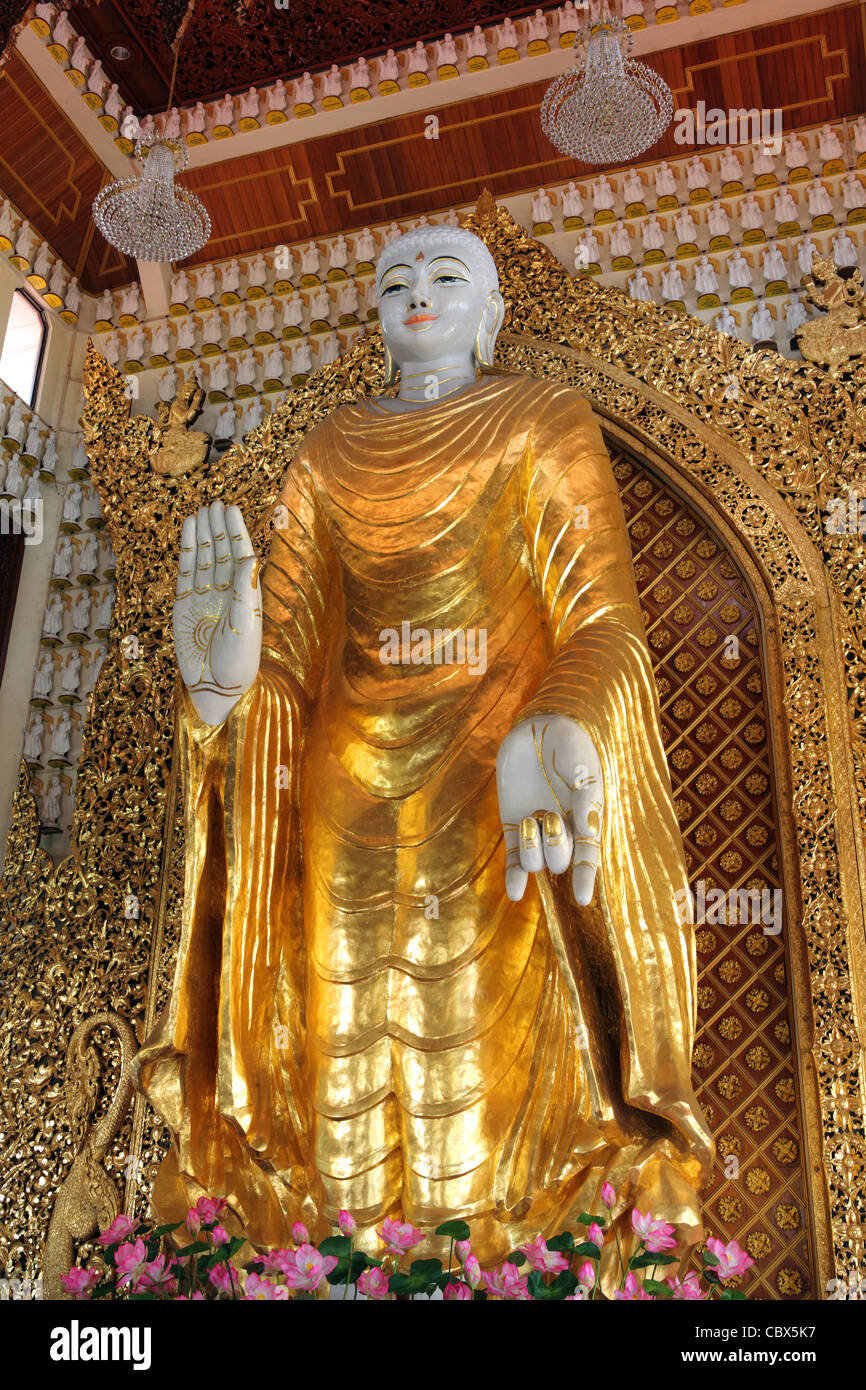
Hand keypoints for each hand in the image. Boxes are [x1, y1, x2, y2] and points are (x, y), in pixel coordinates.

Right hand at [173, 500, 261, 725]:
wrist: (215, 689)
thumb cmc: (238, 664)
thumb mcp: (245, 627)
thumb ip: (245, 592)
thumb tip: (250, 558)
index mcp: (246, 595)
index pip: (240, 555)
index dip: (236, 531)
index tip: (230, 507)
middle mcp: (226, 592)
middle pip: (222, 551)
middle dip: (219, 527)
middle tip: (214, 502)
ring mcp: (205, 597)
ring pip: (205, 558)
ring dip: (204, 534)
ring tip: (201, 510)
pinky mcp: (184, 605)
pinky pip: (187, 572)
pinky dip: (188, 551)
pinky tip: (189, 531)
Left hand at [495, 714, 602, 906]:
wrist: (539, 727)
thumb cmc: (570, 747)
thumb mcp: (584, 774)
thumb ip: (586, 806)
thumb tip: (590, 837)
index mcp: (587, 819)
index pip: (588, 857)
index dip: (585, 877)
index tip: (581, 898)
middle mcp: (564, 829)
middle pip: (560, 862)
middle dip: (556, 848)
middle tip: (552, 817)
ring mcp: (537, 829)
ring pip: (536, 863)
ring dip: (534, 849)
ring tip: (534, 818)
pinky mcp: (513, 824)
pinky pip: (514, 859)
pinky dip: (514, 877)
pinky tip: (516, 893)